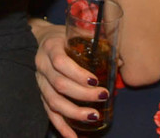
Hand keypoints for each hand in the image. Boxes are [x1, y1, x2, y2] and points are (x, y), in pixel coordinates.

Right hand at [34, 21, 107, 136]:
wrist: (40, 39)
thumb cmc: (63, 37)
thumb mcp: (76, 32)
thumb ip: (95, 43)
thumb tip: (119, 61)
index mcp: (51, 48)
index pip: (61, 63)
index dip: (77, 74)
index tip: (96, 80)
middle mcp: (42, 65)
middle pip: (59, 84)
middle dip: (82, 94)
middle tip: (103, 96)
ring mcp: (40, 82)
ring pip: (53, 101)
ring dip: (74, 112)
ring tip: (93, 116)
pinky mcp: (41, 94)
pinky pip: (49, 113)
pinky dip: (61, 126)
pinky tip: (72, 137)